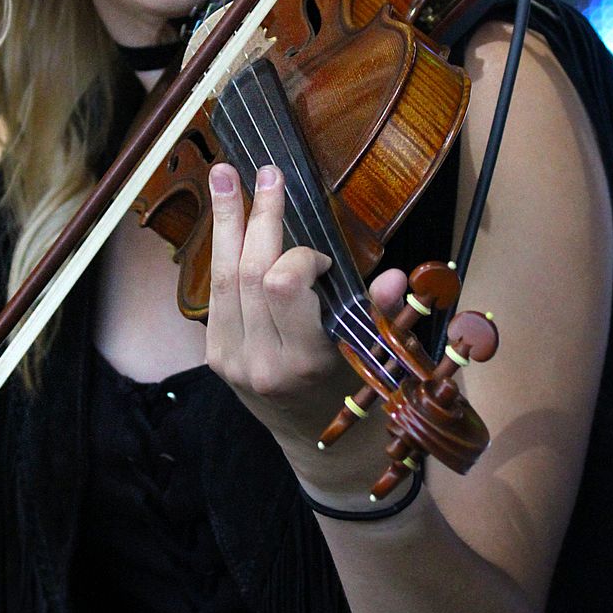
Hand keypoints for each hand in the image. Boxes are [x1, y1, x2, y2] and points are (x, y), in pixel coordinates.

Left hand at [205, 162, 405, 486]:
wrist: (312, 440)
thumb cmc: (353, 389)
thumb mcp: (373, 353)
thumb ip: (379, 314)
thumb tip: (397, 276)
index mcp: (304, 361)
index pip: (283, 287)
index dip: (300, 255)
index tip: (320, 256)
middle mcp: (260, 362)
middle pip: (249, 272)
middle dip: (258, 216)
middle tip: (267, 172)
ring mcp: (230, 359)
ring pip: (222, 277)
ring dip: (224, 221)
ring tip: (223, 173)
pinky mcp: (214, 354)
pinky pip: (215, 294)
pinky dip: (222, 252)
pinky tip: (225, 218)